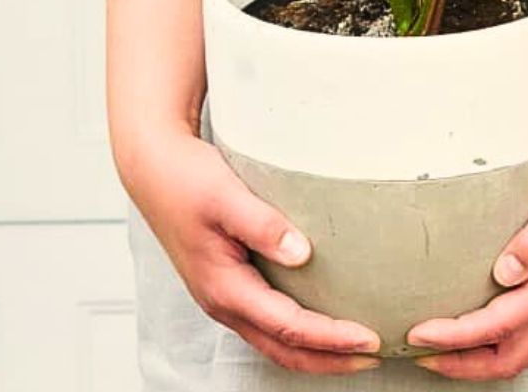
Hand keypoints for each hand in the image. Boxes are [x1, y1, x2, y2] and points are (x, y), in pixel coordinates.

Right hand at [117, 122, 381, 374]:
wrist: (153, 168)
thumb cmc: (186, 179)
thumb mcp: (225, 196)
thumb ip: (263, 225)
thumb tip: (303, 254)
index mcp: (224, 287)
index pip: (287, 327)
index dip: (330, 337)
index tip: (369, 337)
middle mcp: (223, 302)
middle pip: (283, 349)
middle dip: (329, 359)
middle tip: (375, 355)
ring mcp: (224, 296)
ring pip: (274, 342)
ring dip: (315, 352)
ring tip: (355, 348)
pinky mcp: (228, 283)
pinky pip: (267, 323)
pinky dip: (297, 333)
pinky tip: (319, 319)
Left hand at [405, 115, 527, 379]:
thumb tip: (503, 275)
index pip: (500, 324)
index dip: (456, 335)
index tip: (418, 334)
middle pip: (512, 355)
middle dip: (465, 362)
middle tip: (422, 354)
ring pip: (525, 348)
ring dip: (484, 355)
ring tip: (446, 348)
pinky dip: (504, 339)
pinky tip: (487, 322)